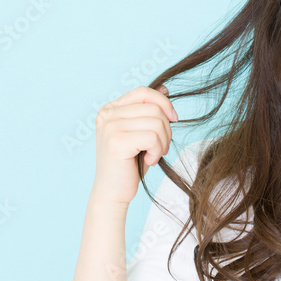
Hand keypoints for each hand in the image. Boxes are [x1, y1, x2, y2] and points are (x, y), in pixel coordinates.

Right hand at [91, 84, 177, 206]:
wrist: (112, 192)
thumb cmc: (129, 164)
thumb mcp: (140, 133)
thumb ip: (148, 111)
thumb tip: (165, 88)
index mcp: (110, 109)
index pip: (144, 92)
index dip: (164, 103)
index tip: (174, 119)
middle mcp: (106, 114)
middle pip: (154, 108)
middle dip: (166, 129)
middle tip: (160, 147)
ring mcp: (110, 127)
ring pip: (156, 122)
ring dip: (163, 142)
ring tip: (154, 155)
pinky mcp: (116, 142)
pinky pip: (153, 137)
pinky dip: (157, 151)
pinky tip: (149, 160)